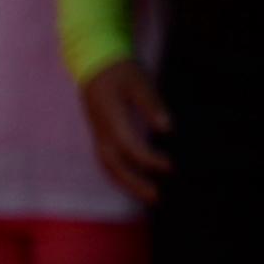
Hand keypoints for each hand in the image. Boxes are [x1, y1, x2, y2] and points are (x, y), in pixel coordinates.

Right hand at [80, 60, 171, 206]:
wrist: (94, 66)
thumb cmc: (120, 72)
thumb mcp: (139, 82)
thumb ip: (152, 105)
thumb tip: (168, 129)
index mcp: (111, 119)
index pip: (130, 146)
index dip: (150, 159)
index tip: (170, 167)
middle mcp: (101, 133)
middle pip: (115, 166)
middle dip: (135, 183)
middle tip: (156, 197)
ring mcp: (98, 136)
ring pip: (109, 168)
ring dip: (127, 184)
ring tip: (147, 196)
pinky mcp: (99, 137)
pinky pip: (107, 163)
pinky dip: (119, 177)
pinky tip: (133, 183)